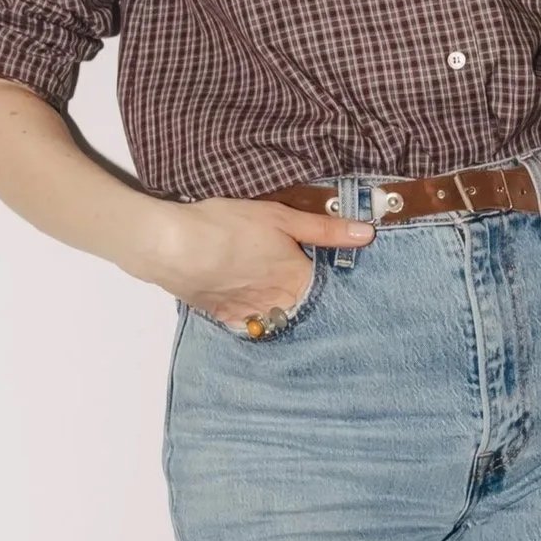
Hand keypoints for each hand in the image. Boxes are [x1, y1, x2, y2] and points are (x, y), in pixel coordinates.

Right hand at [150, 195, 374, 330]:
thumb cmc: (227, 225)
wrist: (173, 245)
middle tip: (303, 289)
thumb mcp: (280, 216)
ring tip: (275, 295)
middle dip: (305, 300)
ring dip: (280, 311)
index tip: (333, 282)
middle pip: (302, 309)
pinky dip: (253, 317)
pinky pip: (247, 324)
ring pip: (276, 319)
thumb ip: (325, 229)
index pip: (327, 292)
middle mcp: (277, 303)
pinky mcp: (222, 316)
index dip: (330, 285)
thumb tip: (368, 233)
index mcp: (297, 279)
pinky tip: (249, 302)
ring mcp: (249, 313)